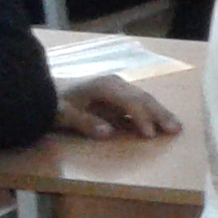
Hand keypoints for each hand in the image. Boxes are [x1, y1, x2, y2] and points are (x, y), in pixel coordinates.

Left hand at [53, 75, 180, 139]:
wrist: (41, 87)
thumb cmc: (52, 101)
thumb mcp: (63, 114)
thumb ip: (85, 122)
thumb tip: (109, 133)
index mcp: (105, 86)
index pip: (131, 102)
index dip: (142, 118)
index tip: (151, 135)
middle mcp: (115, 82)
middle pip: (143, 98)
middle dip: (160, 114)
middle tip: (176, 129)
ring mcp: (117, 85)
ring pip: (144, 98)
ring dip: (160, 112)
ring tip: (176, 126)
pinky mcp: (117, 91)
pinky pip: (139, 100)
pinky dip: (151, 110)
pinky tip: (159, 118)